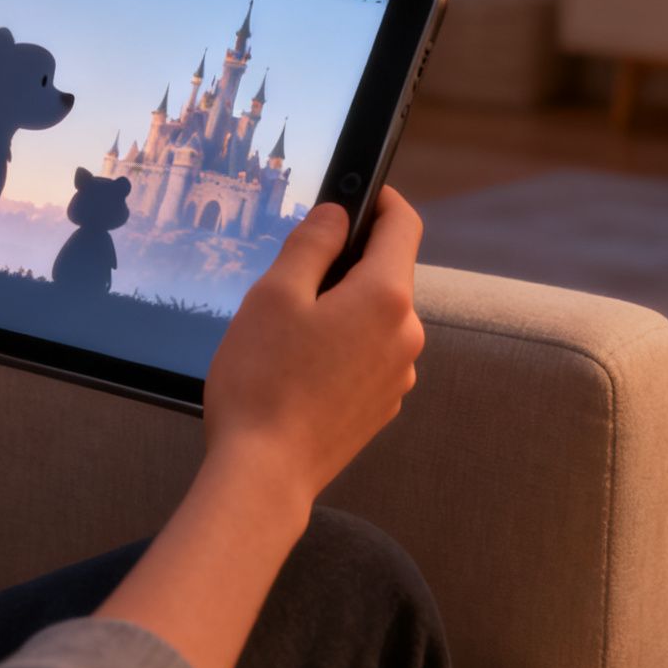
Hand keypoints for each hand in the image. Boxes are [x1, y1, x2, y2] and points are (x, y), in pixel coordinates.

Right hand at [202, 188, 425, 511]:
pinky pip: (367, 356)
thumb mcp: (274, 294)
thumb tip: (336, 215)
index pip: (403, 224)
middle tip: (290, 275)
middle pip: (386, 273)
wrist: (264, 475)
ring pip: (374, 318)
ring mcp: (398, 375)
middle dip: (345, 263)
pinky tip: (296, 368)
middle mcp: (405, 335)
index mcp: (385, 298)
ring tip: (285, 333)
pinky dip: (340, 348)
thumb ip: (311, 243)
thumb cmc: (262, 383)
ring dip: (340, 309)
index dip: (380, 199)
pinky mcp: (381, 406)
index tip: (356, 192)